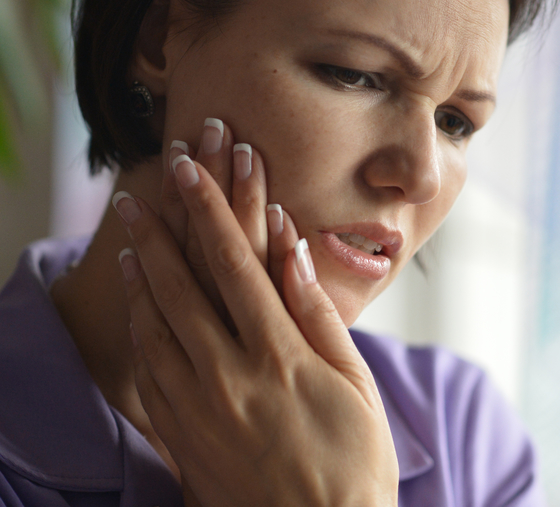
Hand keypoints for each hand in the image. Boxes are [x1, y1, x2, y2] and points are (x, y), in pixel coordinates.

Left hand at [115, 153, 398, 505]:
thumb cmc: (354, 462)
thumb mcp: (354, 384)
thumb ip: (318, 314)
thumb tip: (292, 249)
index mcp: (278, 356)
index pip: (233, 264)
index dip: (211, 209)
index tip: (193, 169)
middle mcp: (227, 376)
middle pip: (181, 286)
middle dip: (161, 229)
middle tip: (141, 188)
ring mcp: (196, 409)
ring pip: (154, 325)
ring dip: (141, 274)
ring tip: (131, 235)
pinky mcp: (181, 437)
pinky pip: (148, 371)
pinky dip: (139, 328)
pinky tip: (138, 307)